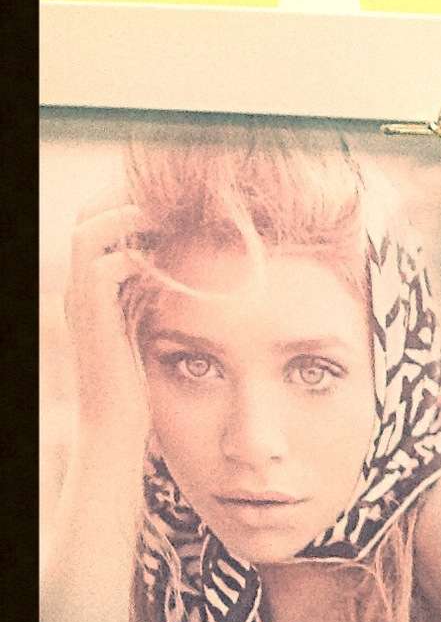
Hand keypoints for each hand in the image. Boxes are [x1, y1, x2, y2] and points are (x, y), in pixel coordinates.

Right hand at [63, 195, 157, 448]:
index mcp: (89, 287)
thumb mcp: (146, 329)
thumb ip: (153, 297)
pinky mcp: (93, 317)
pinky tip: (170, 261)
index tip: (168, 197)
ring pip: (88, 232)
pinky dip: (136, 255)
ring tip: (170, 216)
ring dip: (129, 217)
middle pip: (85, 215)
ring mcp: (80, 300)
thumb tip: (182, 267)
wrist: (117, 427)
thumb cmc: (139, 386)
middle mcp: (78, 287)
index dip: (124, 202)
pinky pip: (105, 266)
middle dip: (124, 197)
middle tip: (170, 193)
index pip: (94, 222)